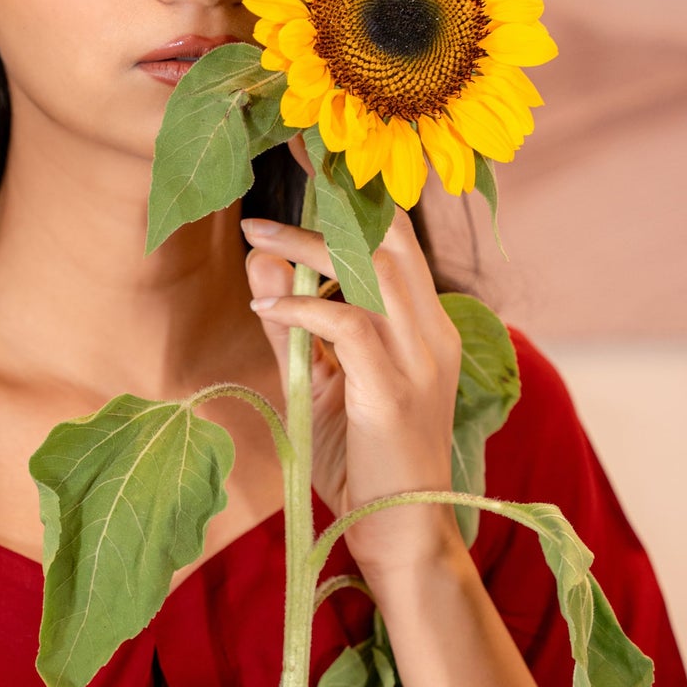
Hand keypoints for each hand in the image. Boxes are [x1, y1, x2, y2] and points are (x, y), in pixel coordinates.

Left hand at [242, 137, 463, 582]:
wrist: (401, 538)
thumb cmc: (363, 463)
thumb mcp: (319, 384)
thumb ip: (296, 326)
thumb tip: (261, 268)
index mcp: (422, 324)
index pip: (395, 240)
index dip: (355, 192)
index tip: (311, 150)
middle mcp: (430, 331)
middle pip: (391, 237)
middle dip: (338, 190)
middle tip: (290, 147)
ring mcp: (418, 360)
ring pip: (369, 273)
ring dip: (305, 249)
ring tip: (255, 235)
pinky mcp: (393, 393)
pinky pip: (346, 329)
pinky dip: (302, 311)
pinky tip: (267, 309)